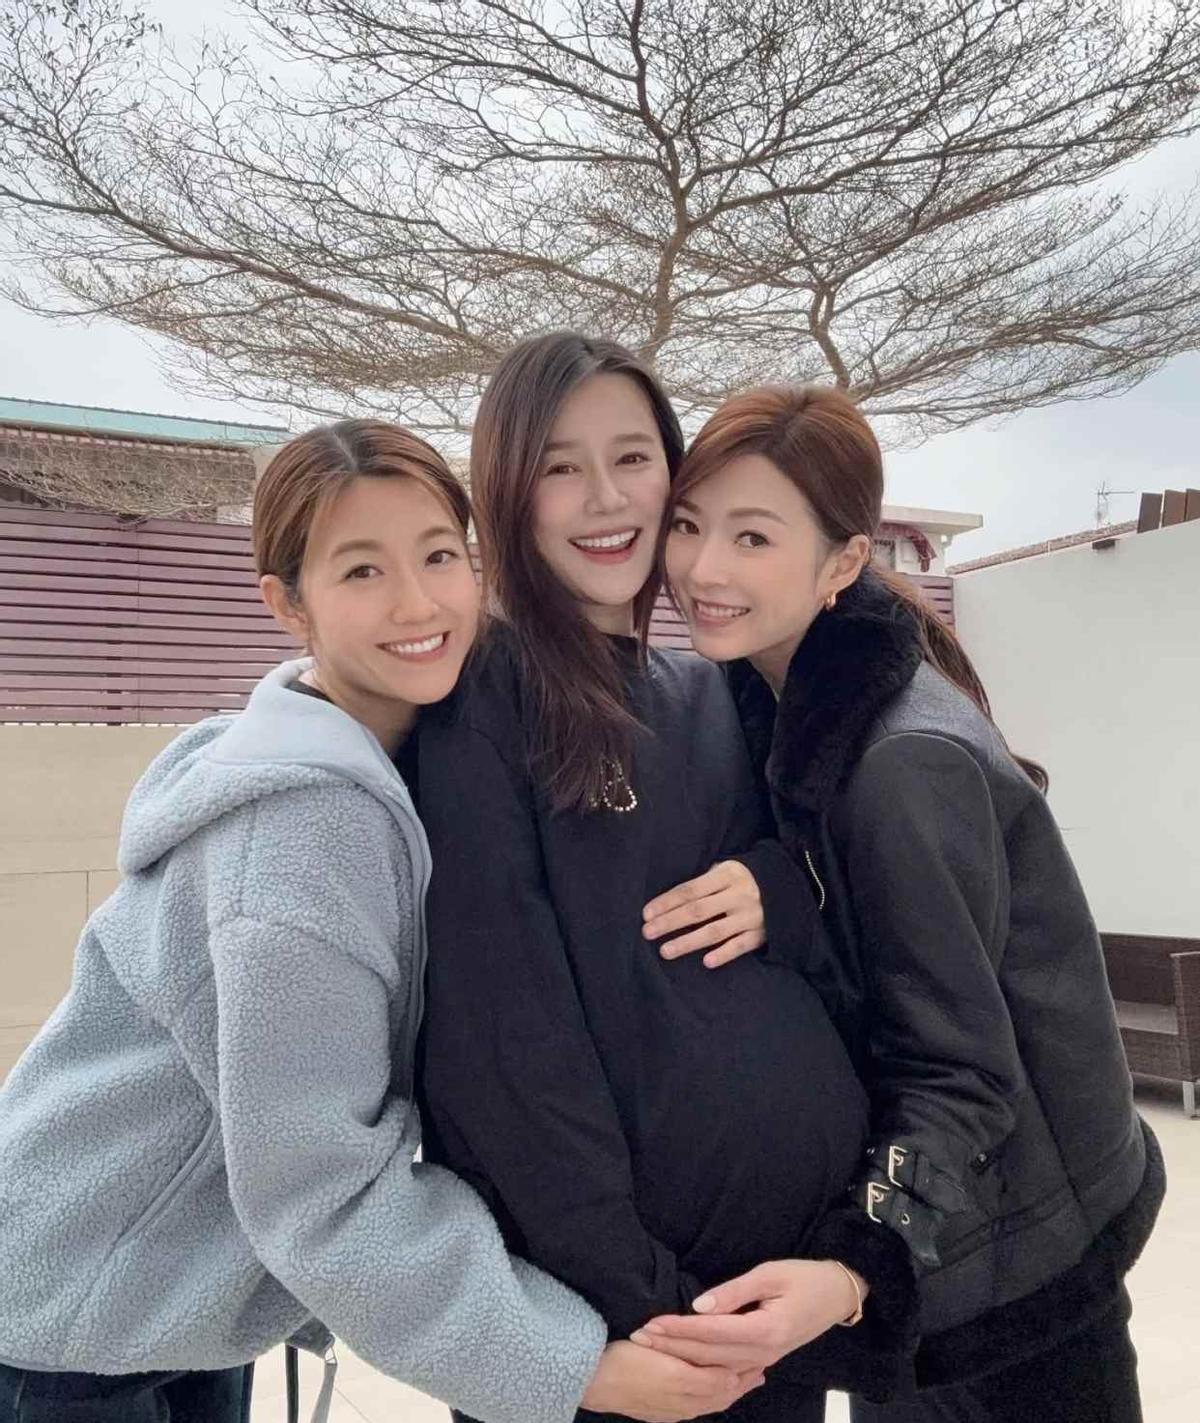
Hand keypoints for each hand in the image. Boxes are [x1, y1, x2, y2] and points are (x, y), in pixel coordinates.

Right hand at [581, 1340, 764, 1421]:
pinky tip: (713, 1393)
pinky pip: (696, 1409)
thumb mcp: (660, 1351)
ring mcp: (672, 1410)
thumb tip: (724, 1366)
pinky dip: (712, 1400)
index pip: (724, 1379)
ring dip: (729, 1391)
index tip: (758, 1353)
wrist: (593, 1380)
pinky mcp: (661, 1413)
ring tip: (746, 1379)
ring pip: (710, 1403)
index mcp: (685, 1384)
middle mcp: (683, 1403)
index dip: (742, 1366)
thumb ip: (694, 1359)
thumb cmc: (625, 1358)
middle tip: (761, 1370)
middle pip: (721, 1394)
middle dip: (742, 1382)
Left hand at [628, 1260, 867, 1372]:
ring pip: (714, 1365)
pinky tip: (682, 1362)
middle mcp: (762, 1353)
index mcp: (764, 1331)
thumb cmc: (804, 1278)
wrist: (837, 1295)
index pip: (710, 1333)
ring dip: (681, 1356)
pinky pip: (726, 1368)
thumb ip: (733, 1291)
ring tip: (652, 1347)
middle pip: (707, 1354)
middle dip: (670, 1346)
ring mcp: (763, 1360)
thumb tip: (699, 1307)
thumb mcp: (770, 1274)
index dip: (678, 1329)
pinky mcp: (763, 1358)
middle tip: (638, 1338)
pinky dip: (701, 1365)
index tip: (650, 1324)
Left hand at [642, 860, 764, 967]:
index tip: (646, 914)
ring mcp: (750, 916)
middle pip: (698, 910)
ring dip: (688, 942)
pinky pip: (740, 946)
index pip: (690, 890)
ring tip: (665, 951)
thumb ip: (704, 881)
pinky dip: (723, 954)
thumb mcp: (728, 869)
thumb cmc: (745, 879)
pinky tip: (705, 962)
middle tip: (647, 932)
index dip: (667, 902)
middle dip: (670, 922)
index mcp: (727, 875)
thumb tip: (670, 899)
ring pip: (715, 931)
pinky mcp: (760, 935)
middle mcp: (738, 895)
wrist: (790, 888)